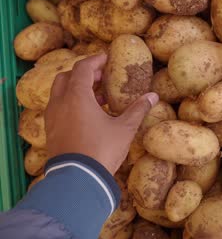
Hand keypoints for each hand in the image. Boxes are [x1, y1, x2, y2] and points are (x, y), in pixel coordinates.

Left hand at [45, 54, 158, 173]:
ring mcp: (52, 117)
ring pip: (60, 93)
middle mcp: (60, 102)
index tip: (106, 58)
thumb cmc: (102, 150)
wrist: (77, 179)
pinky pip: (58, 108)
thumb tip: (153, 96)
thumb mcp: (124, 129)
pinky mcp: (50, 131)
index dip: (95, 60)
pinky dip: (71, 104)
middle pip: (66, 77)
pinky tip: (87, 115)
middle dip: (84, 74)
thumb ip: (137, 109)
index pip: (83, 68)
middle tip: (101, 78)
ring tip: (97, 98)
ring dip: (76, 89)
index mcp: (77, 96)